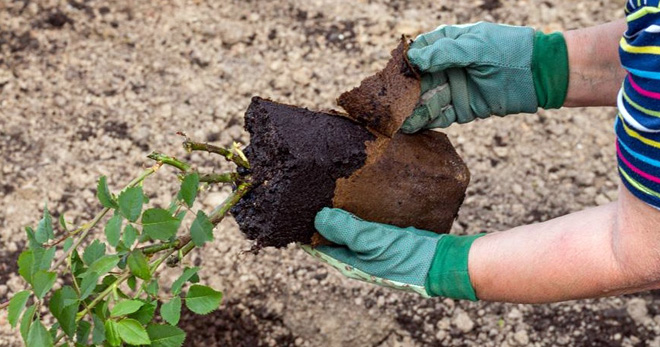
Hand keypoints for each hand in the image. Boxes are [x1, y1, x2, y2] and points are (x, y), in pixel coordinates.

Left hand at [302, 208, 483, 299]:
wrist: (443, 262)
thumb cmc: (407, 258)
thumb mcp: (373, 243)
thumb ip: (346, 230)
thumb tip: (319, 218)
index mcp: (350, 263)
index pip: (318, 247)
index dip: (306, 231)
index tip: (295, 211)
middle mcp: (359, 258)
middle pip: (333, 237)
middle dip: (322, 220)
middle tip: (312, 195)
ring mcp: (373, 249)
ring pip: (349, 229)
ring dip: (341, 214)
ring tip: (331, 193)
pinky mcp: (387, 238)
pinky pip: (367, 224)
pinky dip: (360, 212)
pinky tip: (359, 198)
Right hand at [401, 22, 568, 131]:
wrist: (540, 74)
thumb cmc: (509, 51)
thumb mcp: (476, 46)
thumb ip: (445, 52)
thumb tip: (414, 59)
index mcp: (450, 43)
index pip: (420, 52)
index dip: (405, 62)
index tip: (391, 72)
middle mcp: (448, 66)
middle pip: (419, 79)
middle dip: (403, 90)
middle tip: (386, 101)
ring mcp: (455, 88)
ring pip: (426, 99)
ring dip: (410, 109)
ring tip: (393, 118)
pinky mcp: (462, 109)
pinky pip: (439, 116)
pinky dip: (425, 121)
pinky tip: (410, 126)